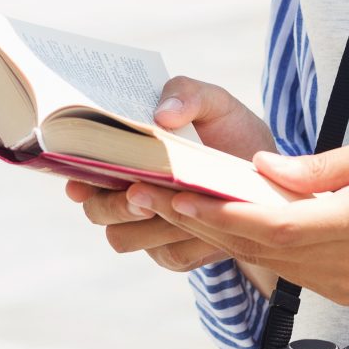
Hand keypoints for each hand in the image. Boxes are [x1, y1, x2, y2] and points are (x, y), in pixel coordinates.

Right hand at [65, 75, 277, 280]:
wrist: (272, 175)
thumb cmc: (230, 131)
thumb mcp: (215, 102)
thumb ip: (187, 93)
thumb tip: (162, 115)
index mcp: (123, 154)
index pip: (81, 170)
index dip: (75, 177)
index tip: (79, 183)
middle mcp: (125, 192)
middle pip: (96, 210)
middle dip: (115, 204)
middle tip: (140, 192)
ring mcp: (146, 227)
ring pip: (123, 238)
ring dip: (150, 223)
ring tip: (183, 204)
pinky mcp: (174, 253)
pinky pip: (168, 256)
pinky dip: (187, 240)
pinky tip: (210, 222)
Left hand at [125, 136, 348, 307]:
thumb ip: (321, 167)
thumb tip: (264, 170)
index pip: (274, 224)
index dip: (220, 213)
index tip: (177, 194)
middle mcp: (345, 262)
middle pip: (256, 245)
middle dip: (196, 219)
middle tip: (143, 192)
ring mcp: (343, 282)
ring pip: (265, 258)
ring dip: (214, 232)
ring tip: (164, 202)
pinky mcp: (344, 288)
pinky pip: (287, 265)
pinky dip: (250, 243)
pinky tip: (218, 220)